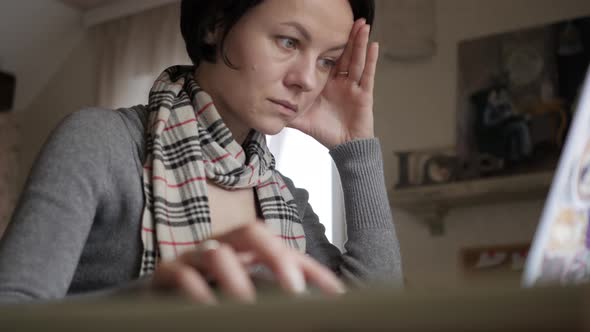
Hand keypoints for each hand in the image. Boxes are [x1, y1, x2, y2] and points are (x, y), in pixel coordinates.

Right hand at [150, 222, 344, 303]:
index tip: (335, 294)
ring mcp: (195, 258)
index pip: (286, 253)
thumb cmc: (209, 300)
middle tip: (294, 289)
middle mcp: (224, 248)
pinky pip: (181, 274)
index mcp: (248, 254)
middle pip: (252, 233)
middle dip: (275, 255)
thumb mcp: (246, 300)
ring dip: (235, 277)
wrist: (160, 303)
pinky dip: (195, 290)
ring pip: (217, 252)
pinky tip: (207, 308)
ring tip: (248, 303)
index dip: (312, 269)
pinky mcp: (167, 274)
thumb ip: (272, 302)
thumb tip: (313, 312)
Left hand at [288, 19, 378, 148]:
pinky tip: (373, 45)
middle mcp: (341, 83)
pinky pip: (368, 75)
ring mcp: (353, 87)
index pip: (327, 60)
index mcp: (326, 85)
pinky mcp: (364, 94)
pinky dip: (371, 60)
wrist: (344, 147)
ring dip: (359, 42)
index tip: (324, 29)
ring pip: (357, 60)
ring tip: (362, 25)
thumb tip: (264, 106)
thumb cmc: (325, 132)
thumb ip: (285, 110)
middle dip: (348, 37)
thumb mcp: (300, 118)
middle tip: (350, 19)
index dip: (327, 44)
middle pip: (345, 55)